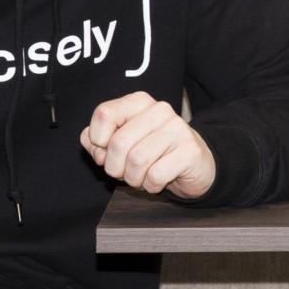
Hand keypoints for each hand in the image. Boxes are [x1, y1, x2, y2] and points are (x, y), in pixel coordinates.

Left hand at [82, 91, 216, 198]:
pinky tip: (157, 180)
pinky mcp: (190, 151)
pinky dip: (151, 186)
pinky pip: (155, 176)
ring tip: (142, 176)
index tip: (106, 150)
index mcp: (139, 102)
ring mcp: (177, 129)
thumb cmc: (151, 153)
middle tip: (124, 171)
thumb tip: (95, 147)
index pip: (104, 114)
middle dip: (115, 167)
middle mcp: (159, 110)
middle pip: (118, 143)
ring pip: (136, 161)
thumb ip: (98, 142)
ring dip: (134, 178)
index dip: (98, 140)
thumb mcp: (120, 144)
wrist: (193, 165)